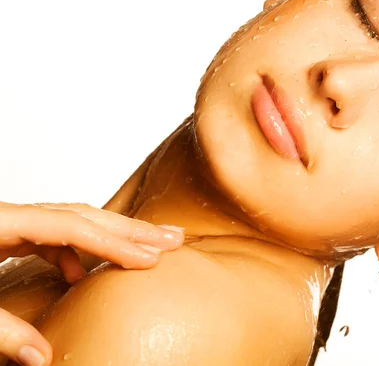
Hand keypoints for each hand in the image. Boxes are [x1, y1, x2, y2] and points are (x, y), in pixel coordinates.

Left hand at [0, 201, 184, 365]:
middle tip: (173, 238)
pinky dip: (75, 252)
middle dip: (131, 229)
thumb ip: (5, 331)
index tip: (150, 259)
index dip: (114, 244)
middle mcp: (14, 216)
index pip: (72, 227)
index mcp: (3, 222)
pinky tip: (82, 274)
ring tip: (147, 247)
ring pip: (74, 221)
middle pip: (83, 215)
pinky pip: (53, 237)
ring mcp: (12, 224)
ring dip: (112, 235)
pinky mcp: (7, 236)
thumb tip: (43, 358)